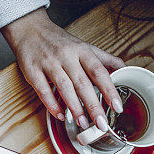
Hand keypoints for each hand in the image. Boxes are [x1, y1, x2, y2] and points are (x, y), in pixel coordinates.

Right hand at [1, 8, 125, 129]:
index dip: (109, 90)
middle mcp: (66, 56)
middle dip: (93, 105)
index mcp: (81, 51)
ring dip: (74, 107)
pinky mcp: (32, 71)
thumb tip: (124, 69)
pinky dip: (52, 104)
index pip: (99, 72)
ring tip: (83, 122)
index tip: (117, 106)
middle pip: (82, 83)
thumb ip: (104, 58)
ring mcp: (49, 63)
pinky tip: (60, 115)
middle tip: (101, 123)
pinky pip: (43, 90)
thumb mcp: (83, 45)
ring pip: (64, 87)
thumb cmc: (58, 41)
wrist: (30, 29)